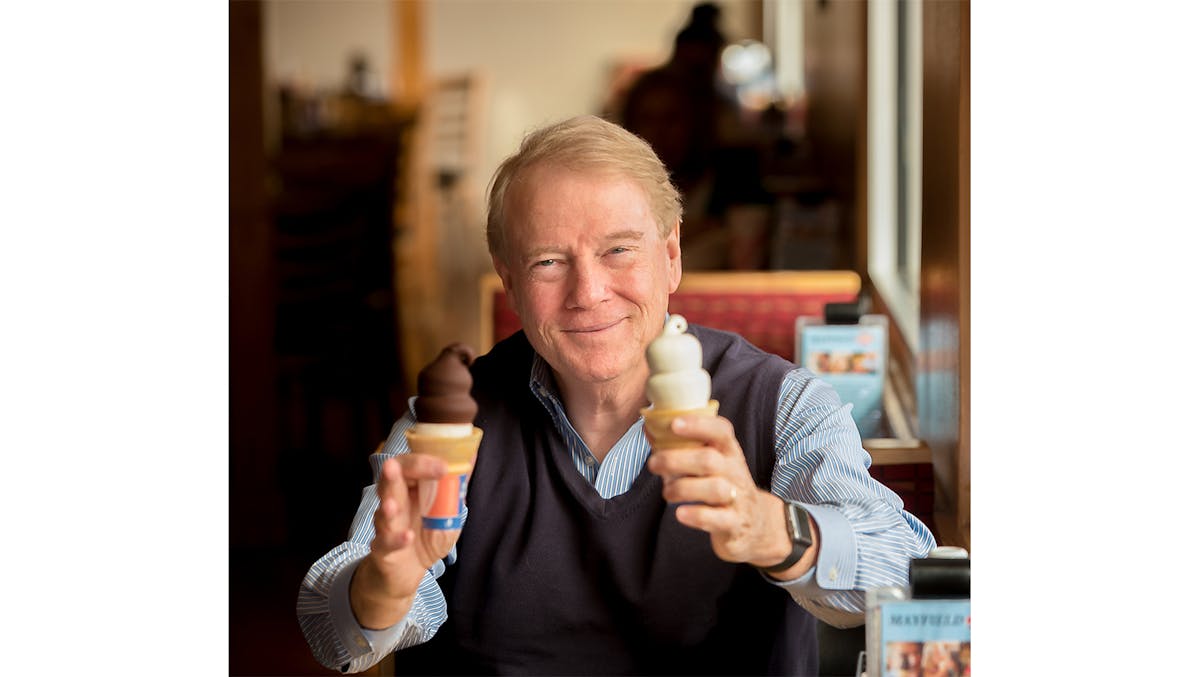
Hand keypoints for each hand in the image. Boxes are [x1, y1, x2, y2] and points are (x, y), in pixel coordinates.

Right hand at [350, 454, 463, 628]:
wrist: (409, 571)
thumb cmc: (426, 534)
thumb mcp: (447, 510)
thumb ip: (456, 486)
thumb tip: (471, 456)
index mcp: (409, 489)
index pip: (409, 466)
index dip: (422, 462)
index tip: (443, 466)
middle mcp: (394, 502)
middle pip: (389, 482)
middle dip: (393, 474)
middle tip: (395, 467)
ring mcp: (386, 526)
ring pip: (382, 513)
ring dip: (387, 508)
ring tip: (391, 504)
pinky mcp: (383, 549)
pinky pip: (386, 543)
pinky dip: (396, 541)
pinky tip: (408, 537)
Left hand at [645, 414, 795, 568]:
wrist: (756, 523)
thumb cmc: (724, 485)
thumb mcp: (712, 463)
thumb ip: (683, 447)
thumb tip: (650, 427)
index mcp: (729, 452)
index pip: (721, 431)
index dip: (698, 424)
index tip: (674, 423)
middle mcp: (735, 472)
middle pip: (709, 460)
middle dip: (675, 460)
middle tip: (653, 464)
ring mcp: (737, 498)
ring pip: (714, 488)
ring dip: (682, 489)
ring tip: (667, 492)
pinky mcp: (734, 524)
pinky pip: (717, 518)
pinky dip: (696, 515)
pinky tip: (680, 514)